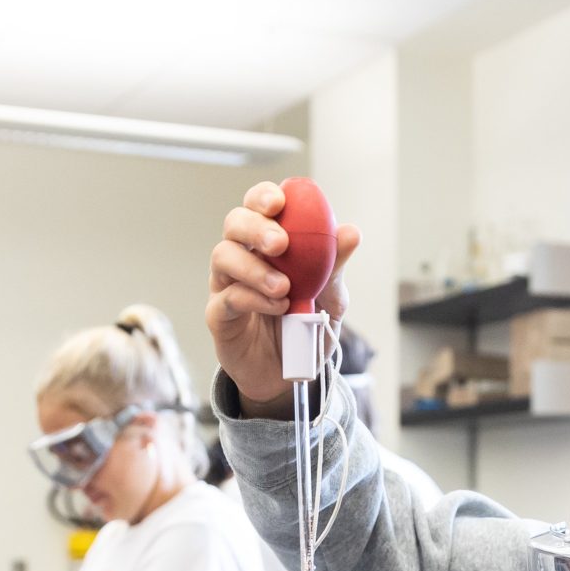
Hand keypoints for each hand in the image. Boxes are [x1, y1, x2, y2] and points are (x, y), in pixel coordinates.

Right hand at [205, 181, 362, 414]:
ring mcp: (226, 284)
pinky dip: (253, 298)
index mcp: (268, 244)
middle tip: (281, 243)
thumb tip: (351, 232)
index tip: (279, 202)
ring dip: (255, 268)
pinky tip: (277, 307)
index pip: (258, 206)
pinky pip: (227, 298)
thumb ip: (336, 266)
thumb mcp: (331, 298)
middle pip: (234, 223)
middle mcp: (243, 257)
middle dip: (256, 226)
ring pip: (223, 256)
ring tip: (285, 287)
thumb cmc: (306, 328)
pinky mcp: (218, 315)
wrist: (291, 374)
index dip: (263, 196)